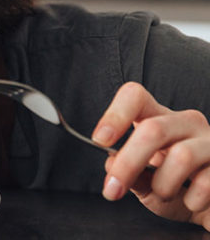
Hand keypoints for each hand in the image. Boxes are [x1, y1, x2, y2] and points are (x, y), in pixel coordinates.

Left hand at [92, 81, 209, 230]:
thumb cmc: (175, 189)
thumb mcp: (144, 182)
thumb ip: (127, 171)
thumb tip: (111, 163)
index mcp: (158, 119)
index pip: (135, 97)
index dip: (115, 115)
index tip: (100, 140)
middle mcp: (186, 123)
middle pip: (153, 129)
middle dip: (128, 163)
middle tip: (113, 189)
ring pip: (181, 156)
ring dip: (163, 185)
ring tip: (163, 194)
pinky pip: (206, 182)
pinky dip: (190, 200)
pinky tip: (191, 202)